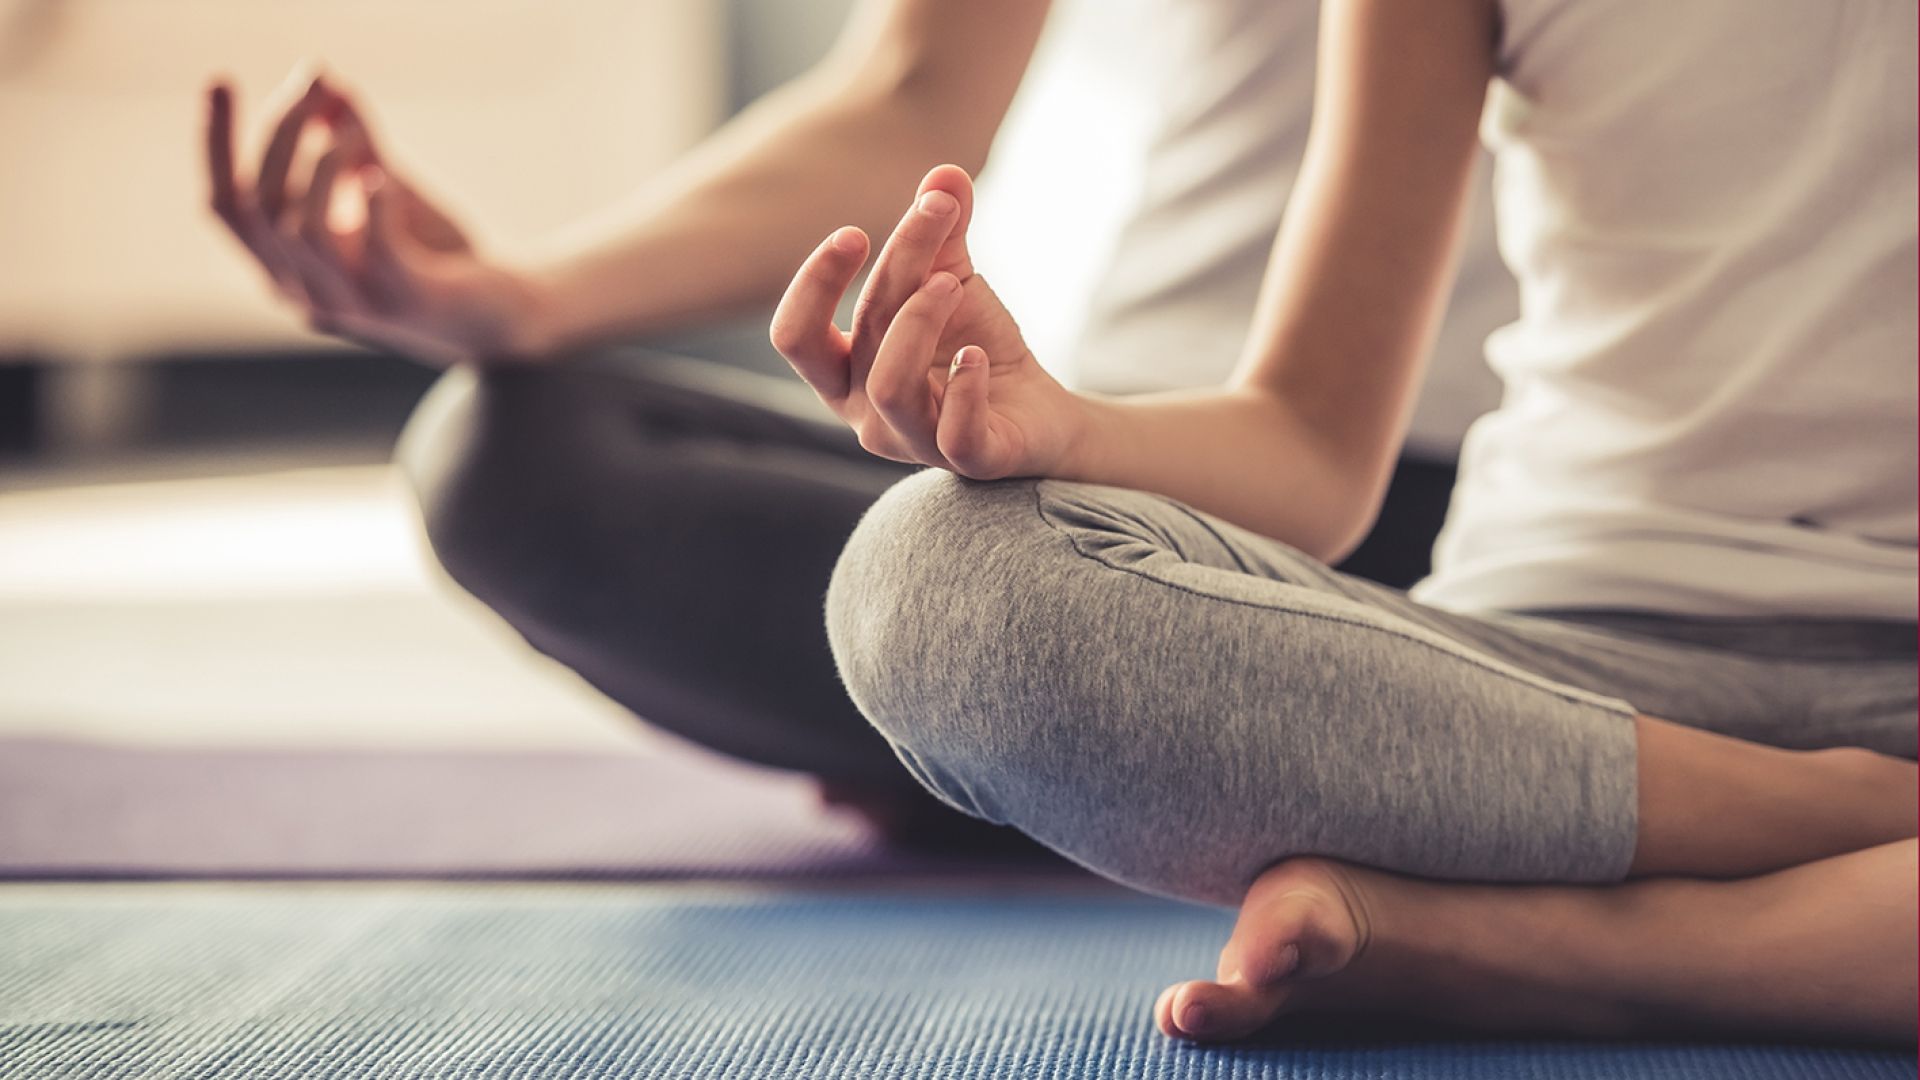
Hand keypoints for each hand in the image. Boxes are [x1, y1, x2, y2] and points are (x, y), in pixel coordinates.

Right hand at [205, 69, 549, 365]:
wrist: (505, 316)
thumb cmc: (438, 254)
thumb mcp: (388, 189)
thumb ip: (353, 143)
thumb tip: (325, 81)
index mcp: (287, 267)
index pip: (226, 206)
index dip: (215, 144)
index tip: (220, 79)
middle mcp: (306, 294)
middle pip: (258, 207)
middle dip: (280, 134)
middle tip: (315, 84)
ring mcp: (353, 305)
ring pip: (301, 230)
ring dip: (323, 166)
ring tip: (354, 132)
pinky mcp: (404, 303)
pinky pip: (374, 249)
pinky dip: (375, 204)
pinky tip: (384, 178)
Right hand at [770, 165, 1086, 478]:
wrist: (1039, 412)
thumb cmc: (974, 347)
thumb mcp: (952, 280)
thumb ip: (941, 231)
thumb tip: (945, 171)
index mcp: (844, 373)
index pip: (795, 336)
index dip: (814, 283)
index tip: (856, 234)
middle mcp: (867, 415)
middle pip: (858, 337)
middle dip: (894, 269)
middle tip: (932, 216)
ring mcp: (914, 442)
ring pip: (891, 386)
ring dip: (921, 320)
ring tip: (956, 283)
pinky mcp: (969, 459)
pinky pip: (954, 432)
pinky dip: (965, 387)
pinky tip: (979, 355)